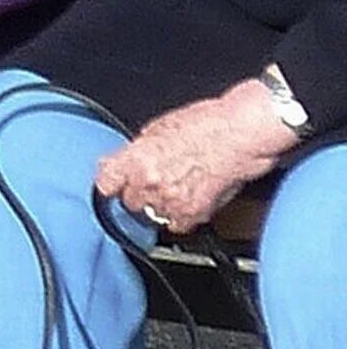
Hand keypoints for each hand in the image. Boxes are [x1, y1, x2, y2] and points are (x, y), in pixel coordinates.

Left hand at [95, 80, 299, 235]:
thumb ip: (138, 150)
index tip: (112, 182)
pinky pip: (176, 225)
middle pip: (129, 201)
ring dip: (160, 205)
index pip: (105, 182)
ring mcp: (172, 201)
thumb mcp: (159, 128)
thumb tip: (125, 159)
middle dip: (139, 193)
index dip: (110, 182)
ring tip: (177, 186)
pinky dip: (180, 216)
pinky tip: (189, 198)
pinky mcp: (195, 214)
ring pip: (152, 215)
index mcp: (137, 159)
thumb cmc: (207, 123)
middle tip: (154, 180)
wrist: (243, 133)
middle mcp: (150, 183)